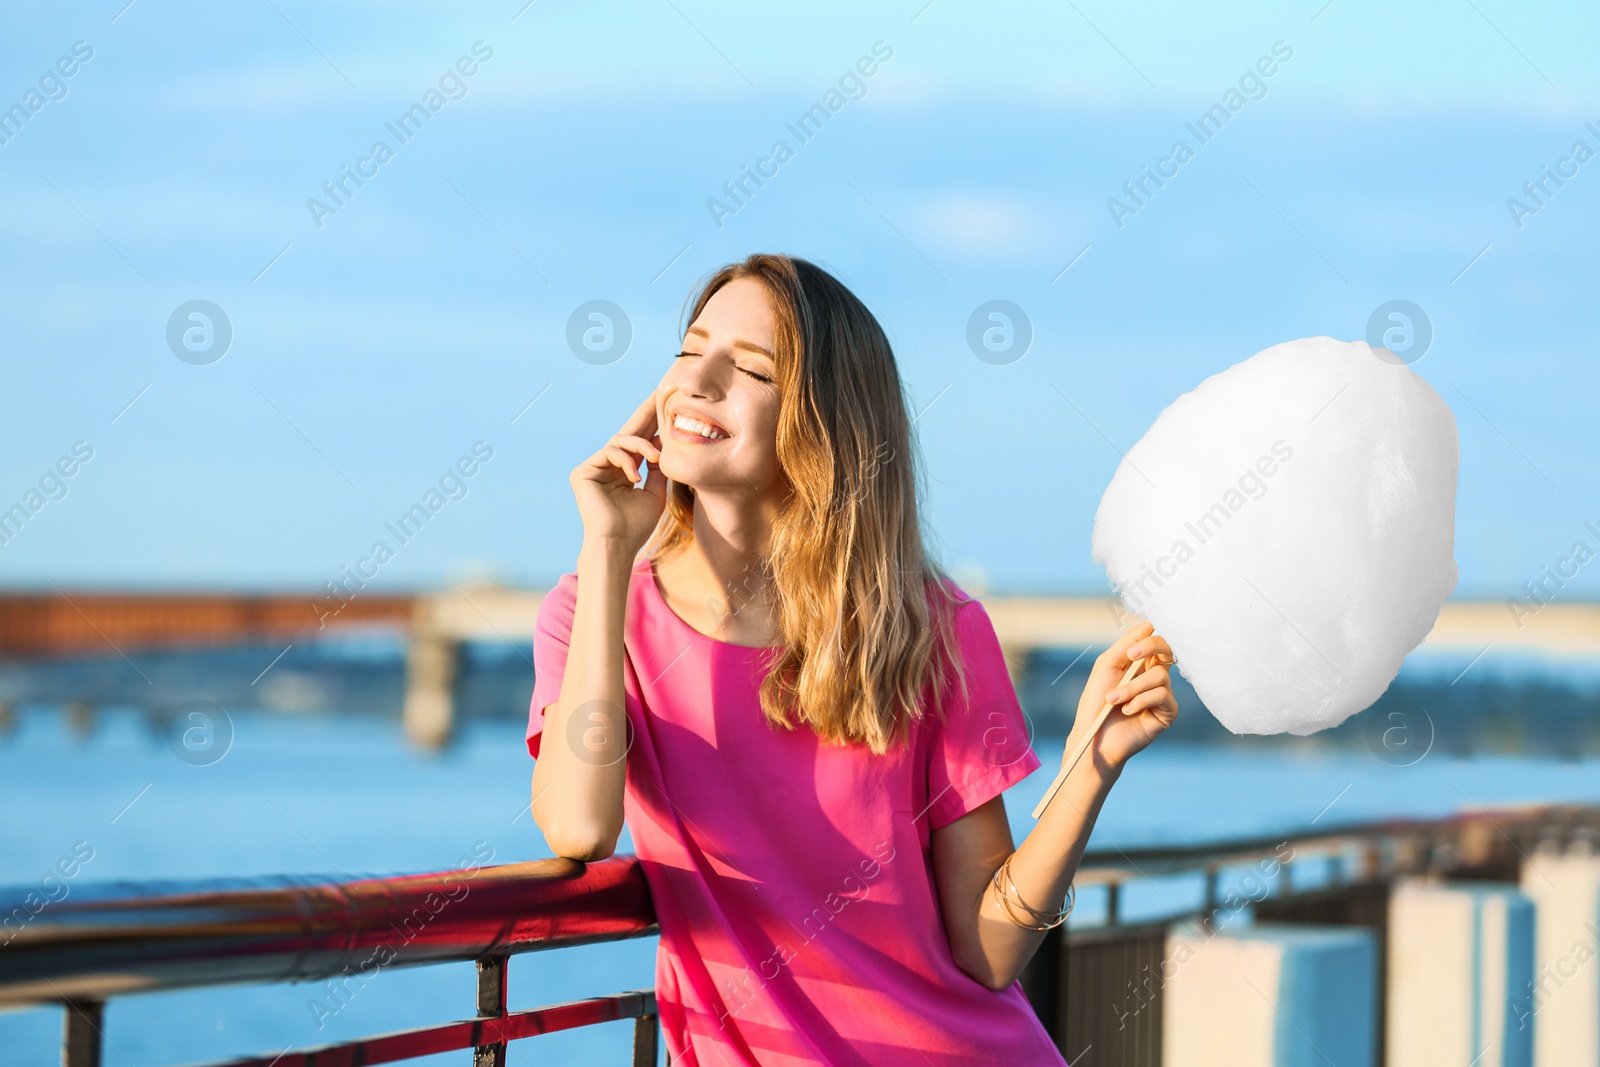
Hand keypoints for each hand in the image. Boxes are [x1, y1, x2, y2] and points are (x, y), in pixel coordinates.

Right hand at [570, 393, 666, 552]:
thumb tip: (665, 444)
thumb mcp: (655, 492)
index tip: (668, 404)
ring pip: (620, 440)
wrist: (618, 544)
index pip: (639, 441)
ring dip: (642, 445)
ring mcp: (594, 467)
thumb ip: (658, 468)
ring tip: (656, 458)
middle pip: (628, 432)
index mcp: (624, 470)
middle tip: (660, 393)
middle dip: (646, 413)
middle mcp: (608, 466)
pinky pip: (609, 451)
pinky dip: (625, 460)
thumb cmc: (637, 525)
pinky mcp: (583, 471)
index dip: (653, 423)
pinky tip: (635, 476)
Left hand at [1071, 620, 1178, 772]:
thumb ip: (1127, 644)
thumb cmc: (1096, 702)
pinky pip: (1162, 695)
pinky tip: (1127, 711)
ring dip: (1132, 687)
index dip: (1149, 635)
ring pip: (1160, 675)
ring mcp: (1162, 694)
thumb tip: (1151, 624)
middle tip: (1130, 656)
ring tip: (1114, 699)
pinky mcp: (1168, 712)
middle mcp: (1153, 675)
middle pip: (1167, 649)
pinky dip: (1140, 700)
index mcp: (1140, 663)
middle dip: (1150, 647)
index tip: (1132, 643)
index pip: (1154, 639)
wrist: (1095, 736)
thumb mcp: (1107, 666)